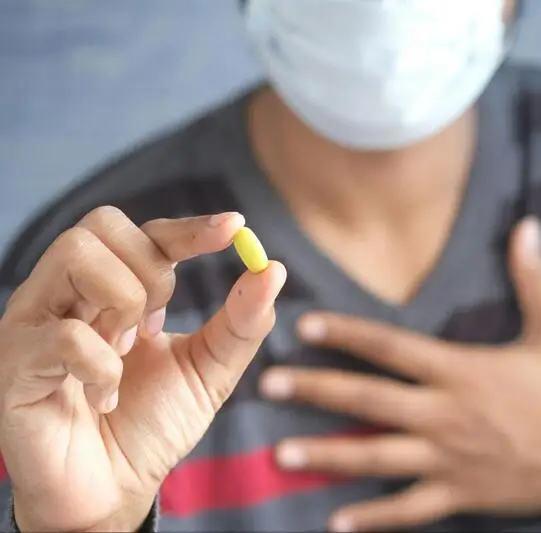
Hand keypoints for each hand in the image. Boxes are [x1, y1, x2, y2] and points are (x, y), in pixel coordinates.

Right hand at [0, 207, 285, 531]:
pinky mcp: (15, 360)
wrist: (113, 489)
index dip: (190, 227)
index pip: (148, 233)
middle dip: (152, 274)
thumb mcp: (210, 370)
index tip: (235, 228)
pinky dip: (103, 369)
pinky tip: (103, 397)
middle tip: (155, 327)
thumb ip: (241, 323)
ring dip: (124, 308)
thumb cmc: (154, 424)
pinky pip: (66, 334)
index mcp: (115, 287)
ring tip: (125, 354)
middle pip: (103, 225)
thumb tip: (273, 268)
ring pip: (78, 256)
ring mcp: (35, 320)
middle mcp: (68, 292)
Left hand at [262, 218, 540, 531]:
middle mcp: (446, 413)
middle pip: (368, 399)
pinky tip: (335, 521)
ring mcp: (449, 459)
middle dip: (315, 391)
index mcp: (462, 370)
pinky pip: (408, 508)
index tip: (304, 324)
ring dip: (327, 454)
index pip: (391, 347)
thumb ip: (534, 276)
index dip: (345, 333)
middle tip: (267, 385)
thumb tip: (528, 224)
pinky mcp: (460, 494)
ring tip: (280, 454)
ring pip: (375, 455)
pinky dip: (372, 517)